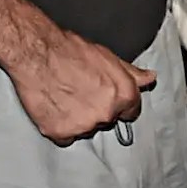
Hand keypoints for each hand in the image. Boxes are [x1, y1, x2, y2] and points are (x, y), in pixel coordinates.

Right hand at [6, 26, 153, 144]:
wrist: (37, 53)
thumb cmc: (70, 50)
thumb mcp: (108, 57)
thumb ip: (131, 73)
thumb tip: (150, 78)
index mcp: (124, 95)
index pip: (130, 113)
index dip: (118, 106)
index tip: (105, 99)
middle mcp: (107, 113)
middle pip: (106, 121)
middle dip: (96, 110)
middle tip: (79, 92)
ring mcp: (84, 125)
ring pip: (85, 129)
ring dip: (78, 119)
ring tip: (64, 96)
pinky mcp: (61, 132)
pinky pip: (64, 137)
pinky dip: (60, 126)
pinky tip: (54, 109)